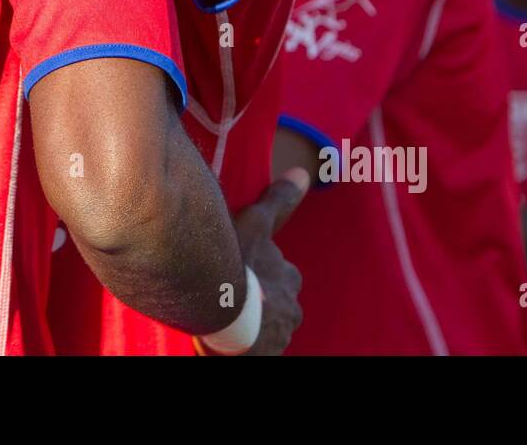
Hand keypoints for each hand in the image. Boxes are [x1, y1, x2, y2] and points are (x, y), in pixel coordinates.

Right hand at [232, 166, 310, 354]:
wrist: (223, 317)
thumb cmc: (238, 267)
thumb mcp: (255, 224)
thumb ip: (278, 201)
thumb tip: (303, 173)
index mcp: (289, 277)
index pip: (278, 270)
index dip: (258, 266)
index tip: (239, 266)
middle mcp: (290, 308)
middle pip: (275, 298)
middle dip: (258, 294)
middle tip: (231, 288)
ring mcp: (278, 335)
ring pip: (266, 323)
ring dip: (250, 318)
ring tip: (225, 313)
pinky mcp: (264, 354)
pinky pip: (256, 345)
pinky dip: (244, 340)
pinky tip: (227, 333)